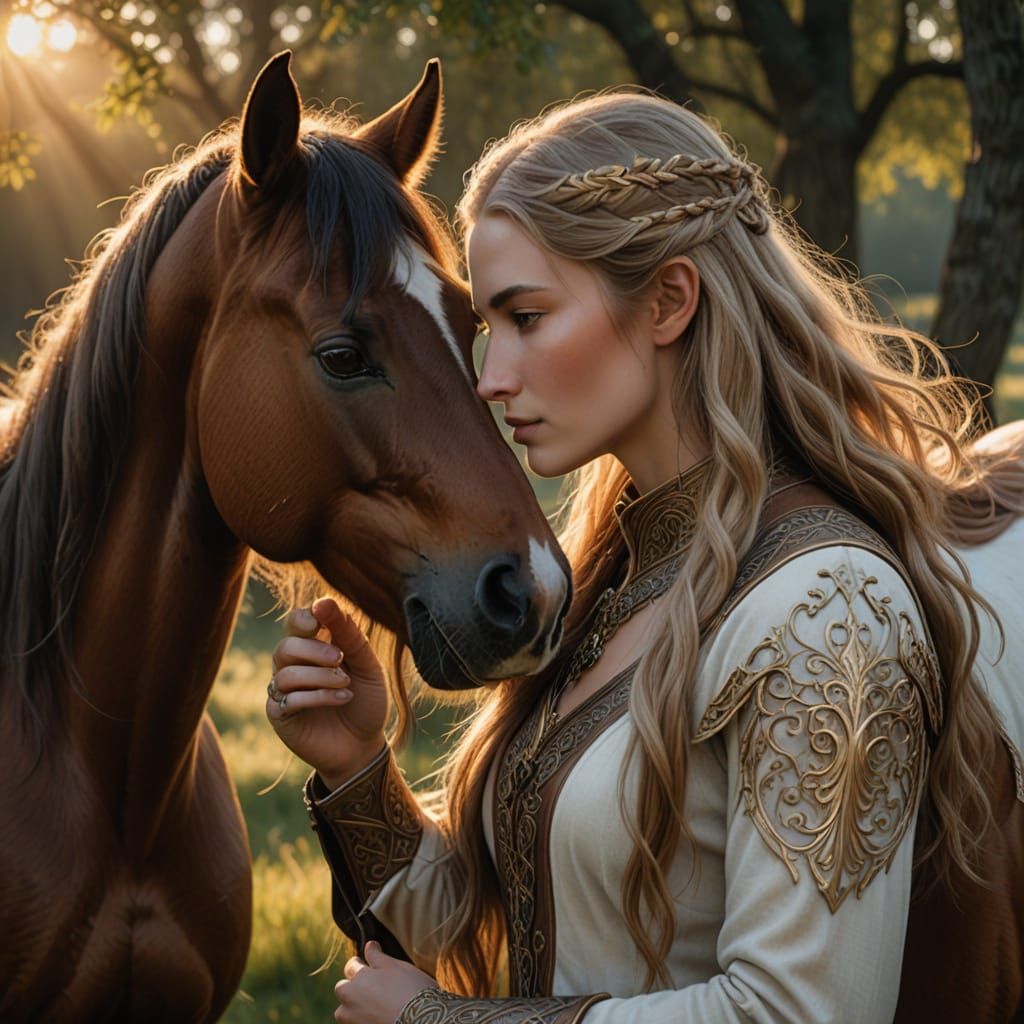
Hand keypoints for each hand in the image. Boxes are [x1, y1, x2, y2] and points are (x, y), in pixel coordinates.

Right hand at [266, 597, 388, 785]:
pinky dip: (317, 696)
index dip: (306, 617)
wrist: (365, 745)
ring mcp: (284, 691)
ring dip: (320, 675)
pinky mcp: (280, 715)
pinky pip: (287, 698)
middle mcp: (293, 666)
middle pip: (286, 645)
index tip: (322, 618)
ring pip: (286, 672)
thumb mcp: (367, 665)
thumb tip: (324, 601)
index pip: (297, 621)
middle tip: (341, 658)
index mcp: (314, 647)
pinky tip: (342, 698)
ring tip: (346, 684)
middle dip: (315, 650)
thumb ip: (350, 635)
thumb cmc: (366, 701)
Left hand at [334, 941, 435, 1023]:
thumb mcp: (395, 966)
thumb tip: (368, 946)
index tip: (370, 964)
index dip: (361, 963)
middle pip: (343, 989)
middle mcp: (350, 1001)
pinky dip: (362, 1019)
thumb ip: (377, 956)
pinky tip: (378, 1015)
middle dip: (353, 986)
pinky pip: (355, 1023)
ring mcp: (353, 1020)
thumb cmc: (410, 990)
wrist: (423, 1021)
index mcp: (358, 979)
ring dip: (353, 1006)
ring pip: (344, 1011)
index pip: (351, 965)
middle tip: (373, 986)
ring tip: (374, 1005)